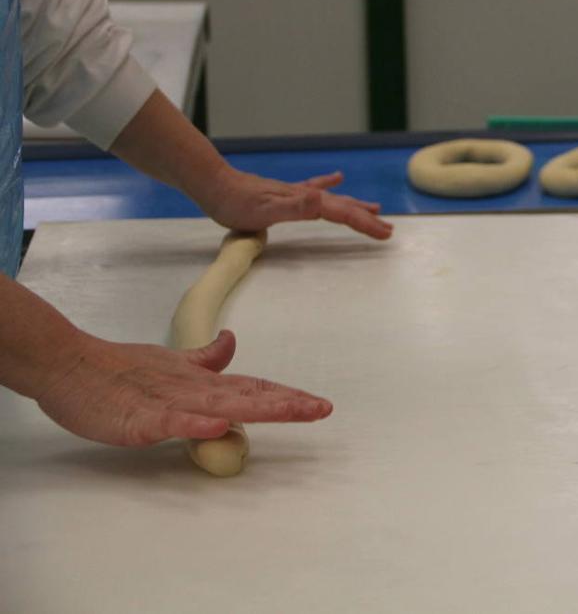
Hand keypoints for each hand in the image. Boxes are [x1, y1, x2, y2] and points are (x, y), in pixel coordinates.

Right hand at [35, 330, 331, 446]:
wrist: (68, 365)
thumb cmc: (119, 369)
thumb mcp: (170, 363)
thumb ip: (204, 358)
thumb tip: (232, 342)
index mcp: (201, 381)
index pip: (253, 387)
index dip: (286, 395)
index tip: (319, 404)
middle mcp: (194, 389)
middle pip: (248, 395)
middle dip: (286, 402)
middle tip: (321, 408)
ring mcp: (169, 402)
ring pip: (221, 404)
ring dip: (258, 408)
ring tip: (292, 410)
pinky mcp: (141, 418)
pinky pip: (173, 421)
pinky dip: (198, 422)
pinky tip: (222, 423)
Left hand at [200, 169, 392, 239]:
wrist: (214, 183)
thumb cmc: (235, 203)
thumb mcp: (265, 211)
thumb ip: (296, 207)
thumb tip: (324, 199)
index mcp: (305, 202)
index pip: (341, 213)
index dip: (365, 223)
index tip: (385, 233)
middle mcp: (305, 196)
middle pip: (343, 207)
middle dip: (366, 218)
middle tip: (388, 229)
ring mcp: (297, 193)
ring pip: (334, 200)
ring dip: (355, 206)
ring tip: (376, 209)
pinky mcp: (286, 194)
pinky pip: (314, 189)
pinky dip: (329, 184)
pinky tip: (338, 178)